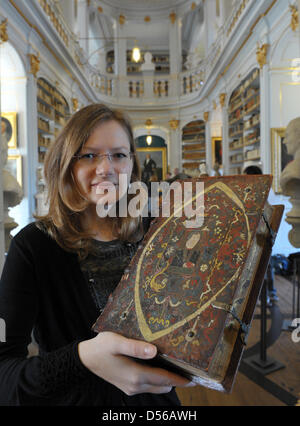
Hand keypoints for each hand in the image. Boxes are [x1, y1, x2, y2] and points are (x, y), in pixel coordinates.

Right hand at [78, 331, 194, 395]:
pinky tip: (160, 365)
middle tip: (190, 367)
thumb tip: (154, 351)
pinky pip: (148, 385)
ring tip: (178, 365)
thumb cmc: (101, 347)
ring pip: (157, 387)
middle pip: (163, 385)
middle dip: (177, 379)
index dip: (181, 378)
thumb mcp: (116, 342)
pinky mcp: (128, 386)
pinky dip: (157, 379)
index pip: (165, 379)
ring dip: (167, 379)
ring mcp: (132, 388)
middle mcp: (136, 385)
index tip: (196, 376)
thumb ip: (135, 347)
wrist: (85, 359)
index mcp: (136, 375)